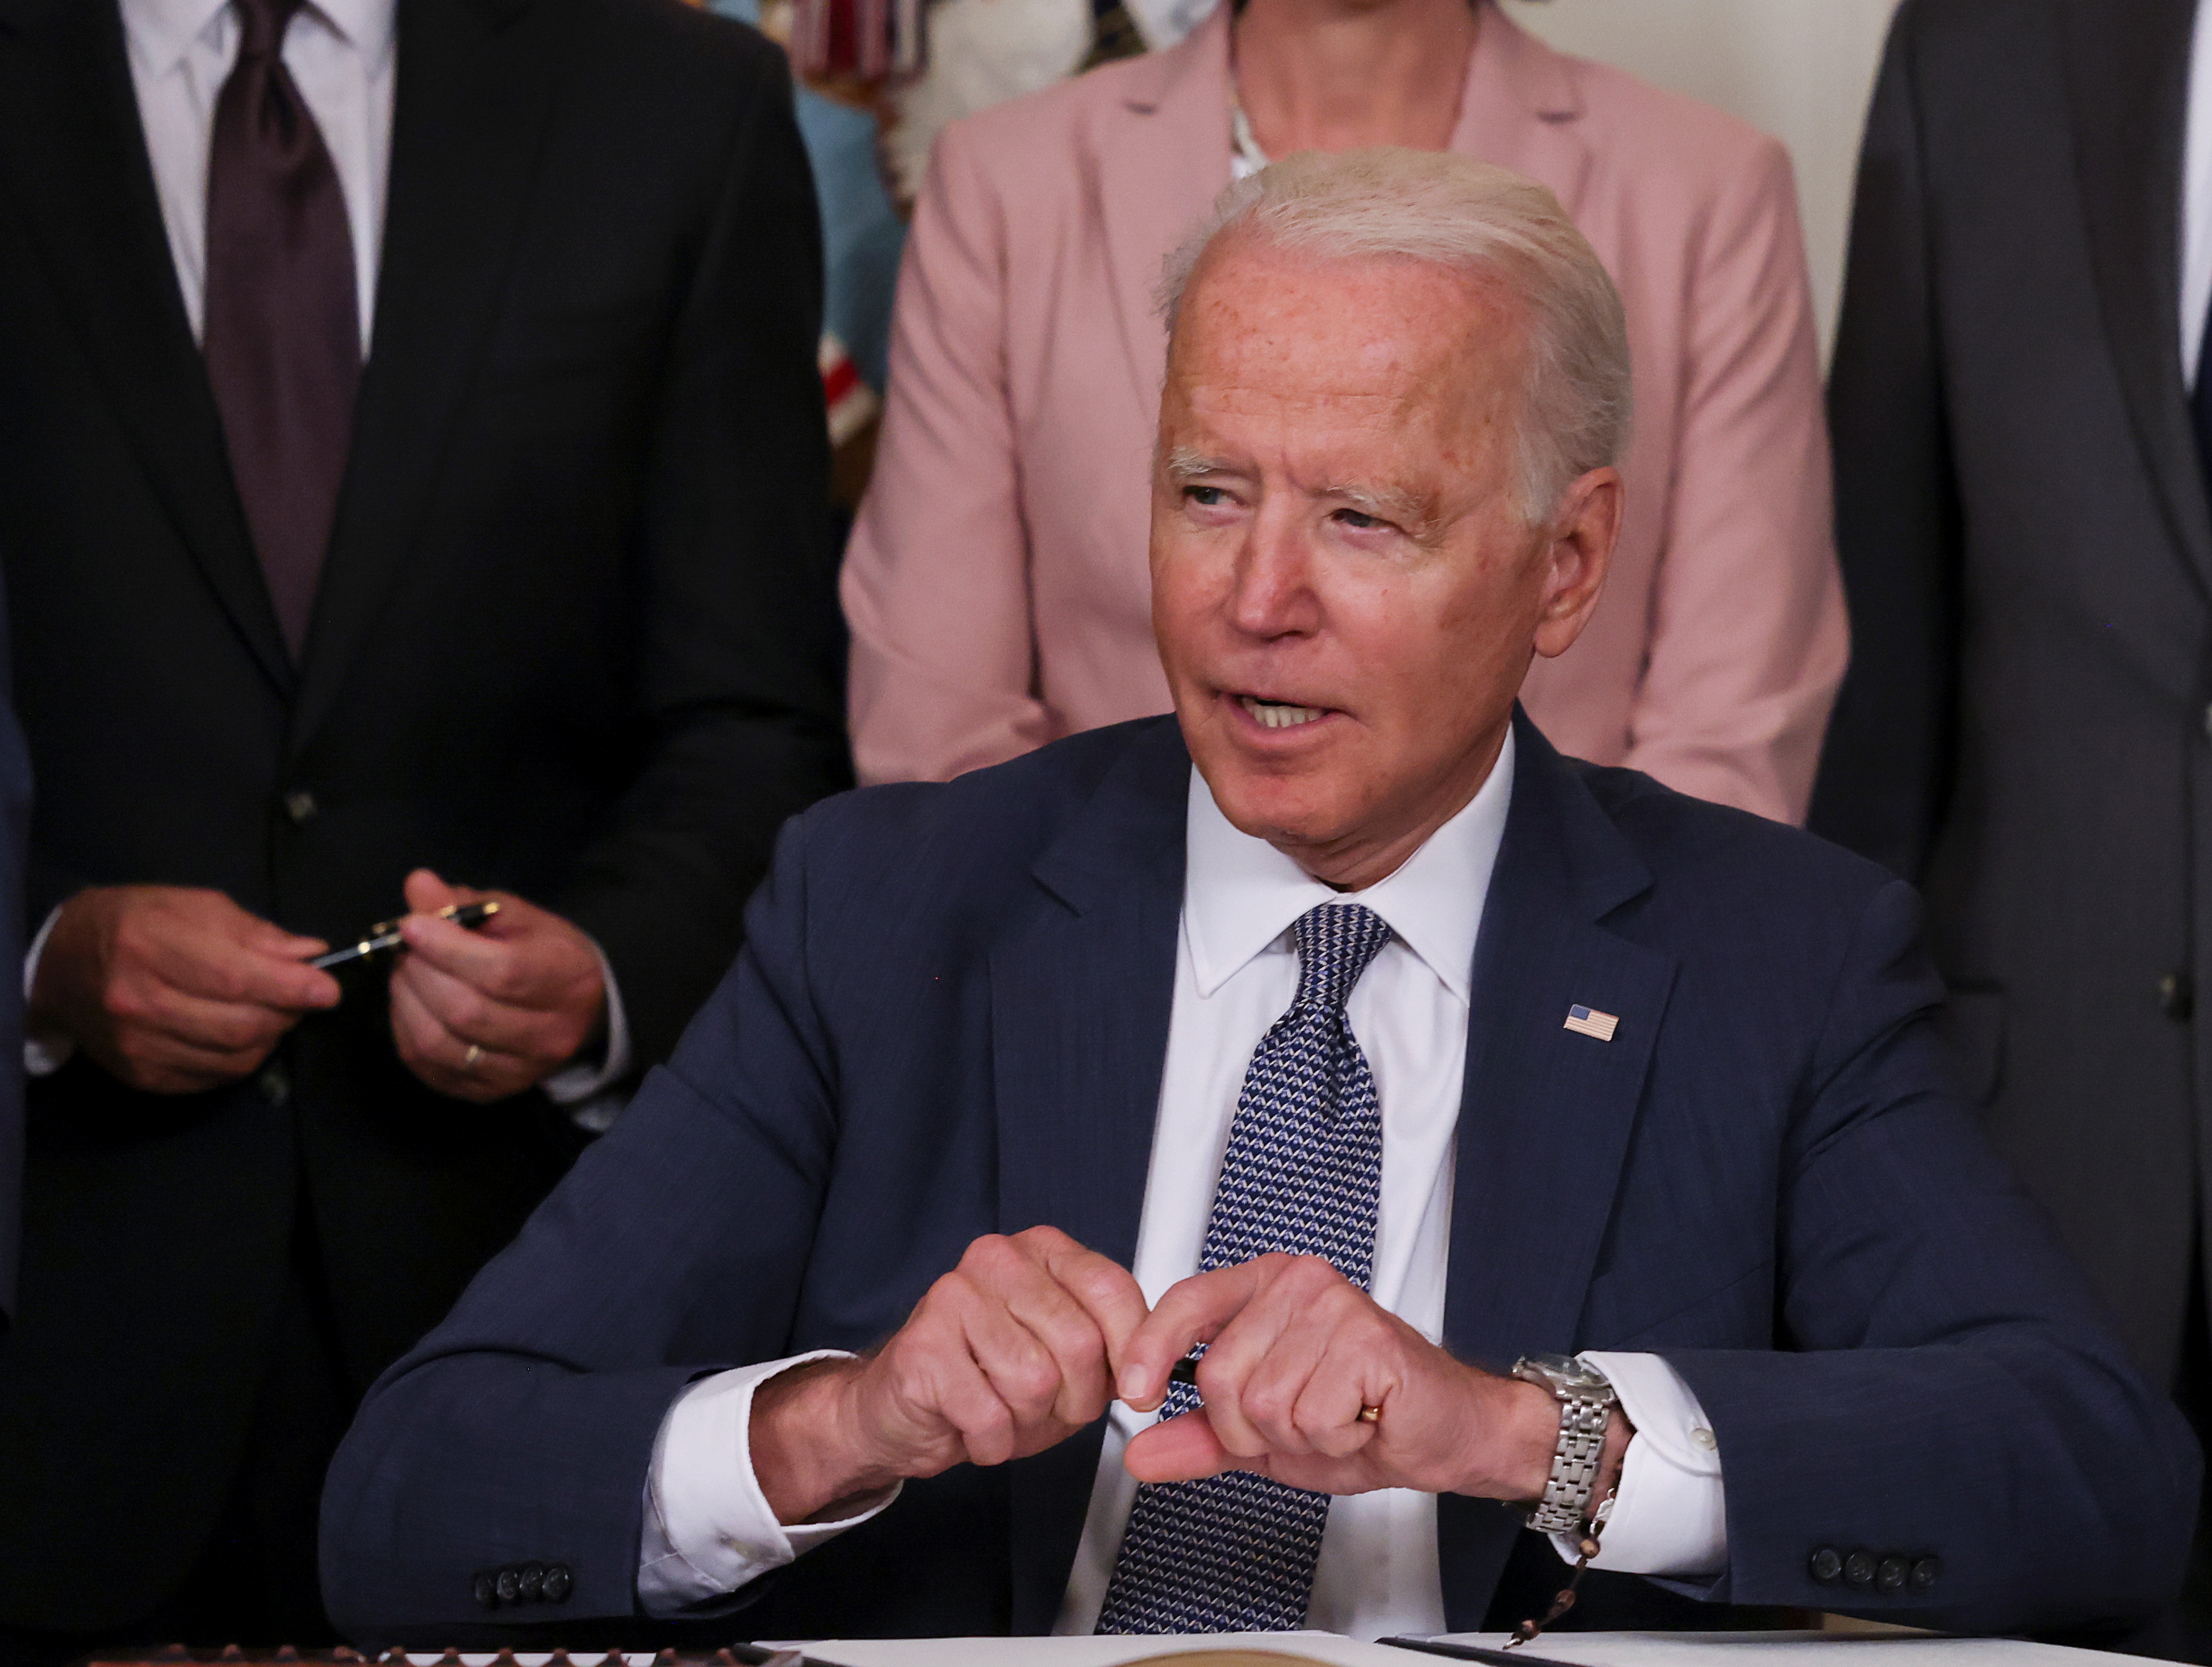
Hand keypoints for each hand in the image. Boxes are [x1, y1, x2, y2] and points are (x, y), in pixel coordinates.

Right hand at [27, 885, 339, 1093]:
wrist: (62, 966)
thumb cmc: (135, 923)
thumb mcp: (193, 906)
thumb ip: (255, 933)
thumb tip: (310, 955)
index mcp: (150, 945)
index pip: (237, 978)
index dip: (291, 987)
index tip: (328, 988)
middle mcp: (137, 1000)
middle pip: (241, 1024)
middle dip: (288, 1012)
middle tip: (303, 997)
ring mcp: (136, 1045)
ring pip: (234, 1057)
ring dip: (270, 1036)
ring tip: (273, 1011)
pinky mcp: (141, 1075)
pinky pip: (214, 1077)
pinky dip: (243, 1057)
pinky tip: (242, 1033)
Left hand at [387, 868, 606, 1102]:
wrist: (579, 1011)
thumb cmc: (546, 955)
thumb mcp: (518, 917)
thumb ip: (467, 904)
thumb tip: (418, 886)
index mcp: (567, 981)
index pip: (502, 973)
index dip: (448, 949)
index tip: (412, 925)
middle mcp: (549, 1036)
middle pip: (466, 1011)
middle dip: (420, 973)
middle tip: (406, 948)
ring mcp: (518, 1072)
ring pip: (441, 1043)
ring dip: (407, 1001)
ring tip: (405, 973)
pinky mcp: (487, 1093)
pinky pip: (428, 1066)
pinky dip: (406, 1030)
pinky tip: (411, 1004)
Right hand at [750, 1226, 1149, 1524]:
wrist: (904, 1409)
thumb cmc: (989, 1380)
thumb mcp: (1068, 1360)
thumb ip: (1114, 1351)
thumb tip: (1152, 1369)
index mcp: (1043, 1251)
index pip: (1112, 1289)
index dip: (1134, 1352)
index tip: (1136, 1389)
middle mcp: (998, 1259)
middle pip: (1080, 1342)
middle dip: (1075, 1400)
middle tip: (1047, 1407)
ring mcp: (954, 1296)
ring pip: (1036, 1381)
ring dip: (1028, 1421)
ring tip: (1003, 1410)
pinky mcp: (922, 1346)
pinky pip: (990, 1415)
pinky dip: (991, 1442)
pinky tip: (973, 1426)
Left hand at [1116, 1253, 1583, 1500]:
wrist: (1447, 1433)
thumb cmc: (1365, 1419)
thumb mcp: (1266, 1436)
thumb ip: (1202, 1437)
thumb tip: (1141, 1450)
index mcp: (1267, 1288)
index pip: (1187, 1302)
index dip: (1151, 1348)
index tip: (1136, 1392)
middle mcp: (1299, 1285)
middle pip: (1220, 1377)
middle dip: (1251, 1429)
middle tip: (1300, 1425)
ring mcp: (1334, 1307)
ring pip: (1262, 1404)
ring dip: (1297, 1439)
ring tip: (1335, 1422)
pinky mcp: (1368, 1341)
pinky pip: (1311, 1419)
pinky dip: (1333, 1442)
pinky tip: (1360, 1424)